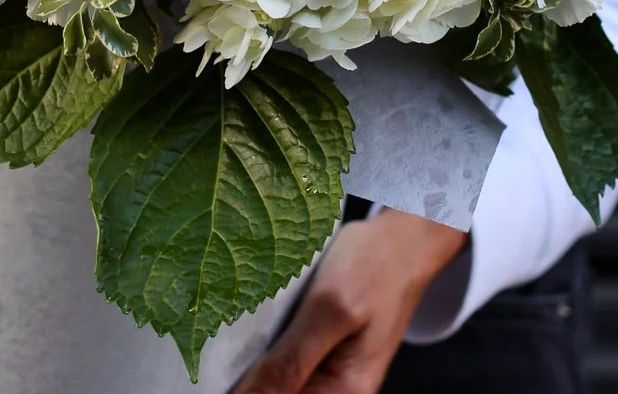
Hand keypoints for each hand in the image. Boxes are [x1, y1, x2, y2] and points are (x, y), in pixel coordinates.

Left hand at [232, 209, 467, 393]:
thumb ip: (291, 362)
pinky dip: (264, 348)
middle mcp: (335, 391)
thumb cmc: (375, 266)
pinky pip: (284, 362)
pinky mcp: (319, 351)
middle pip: (273, 393)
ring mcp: (327, 372)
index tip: (212, 370)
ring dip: (251, 364)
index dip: (242, 390)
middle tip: (216, 350)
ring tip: (230, 336)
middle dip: (245, 378)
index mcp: (342, 393)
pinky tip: (249, 327)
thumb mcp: (331, 309)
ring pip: (274, 381)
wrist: (405, 238)